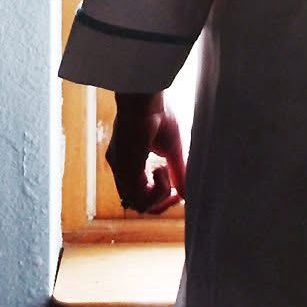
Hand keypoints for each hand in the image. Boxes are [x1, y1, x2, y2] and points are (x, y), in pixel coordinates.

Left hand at [105, 90, 186, 213]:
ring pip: (140, 205)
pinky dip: (158, 190)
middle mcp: (122, 170)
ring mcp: (121, 173)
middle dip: (162, 202)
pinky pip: (141, 200)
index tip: (177, 191)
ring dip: (161, 195)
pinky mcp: (125, 173)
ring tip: (165, 170)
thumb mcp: (171, 148)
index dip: (160, 196)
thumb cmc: (158, 114)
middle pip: (140, 204)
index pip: (141, 192)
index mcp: (130, 162)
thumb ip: (177, 171)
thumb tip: (185, 194)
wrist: (145, 100)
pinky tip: (162, 168)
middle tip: (177, 193)